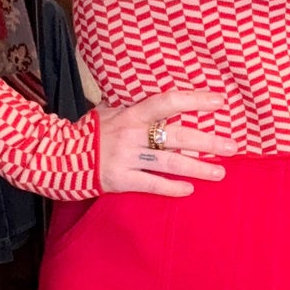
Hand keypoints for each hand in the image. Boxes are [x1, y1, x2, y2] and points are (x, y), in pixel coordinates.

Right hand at [97, 88, 239, 196]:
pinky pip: (152, 184)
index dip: (195, 100)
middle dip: (208, 141)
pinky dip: (172, 187)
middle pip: (177, 136)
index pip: (168, 102)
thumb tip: (160, 100)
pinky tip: (189, 189)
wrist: (58, 156)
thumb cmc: (88, 132)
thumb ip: (135, 108)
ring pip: (170, 163)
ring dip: (198, 168)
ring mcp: (126, 158)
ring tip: (220, 172)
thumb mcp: (110, 111)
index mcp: (131, 114)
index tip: (220, 101)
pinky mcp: (120, 180)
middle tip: (232, 146)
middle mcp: (132, 134)